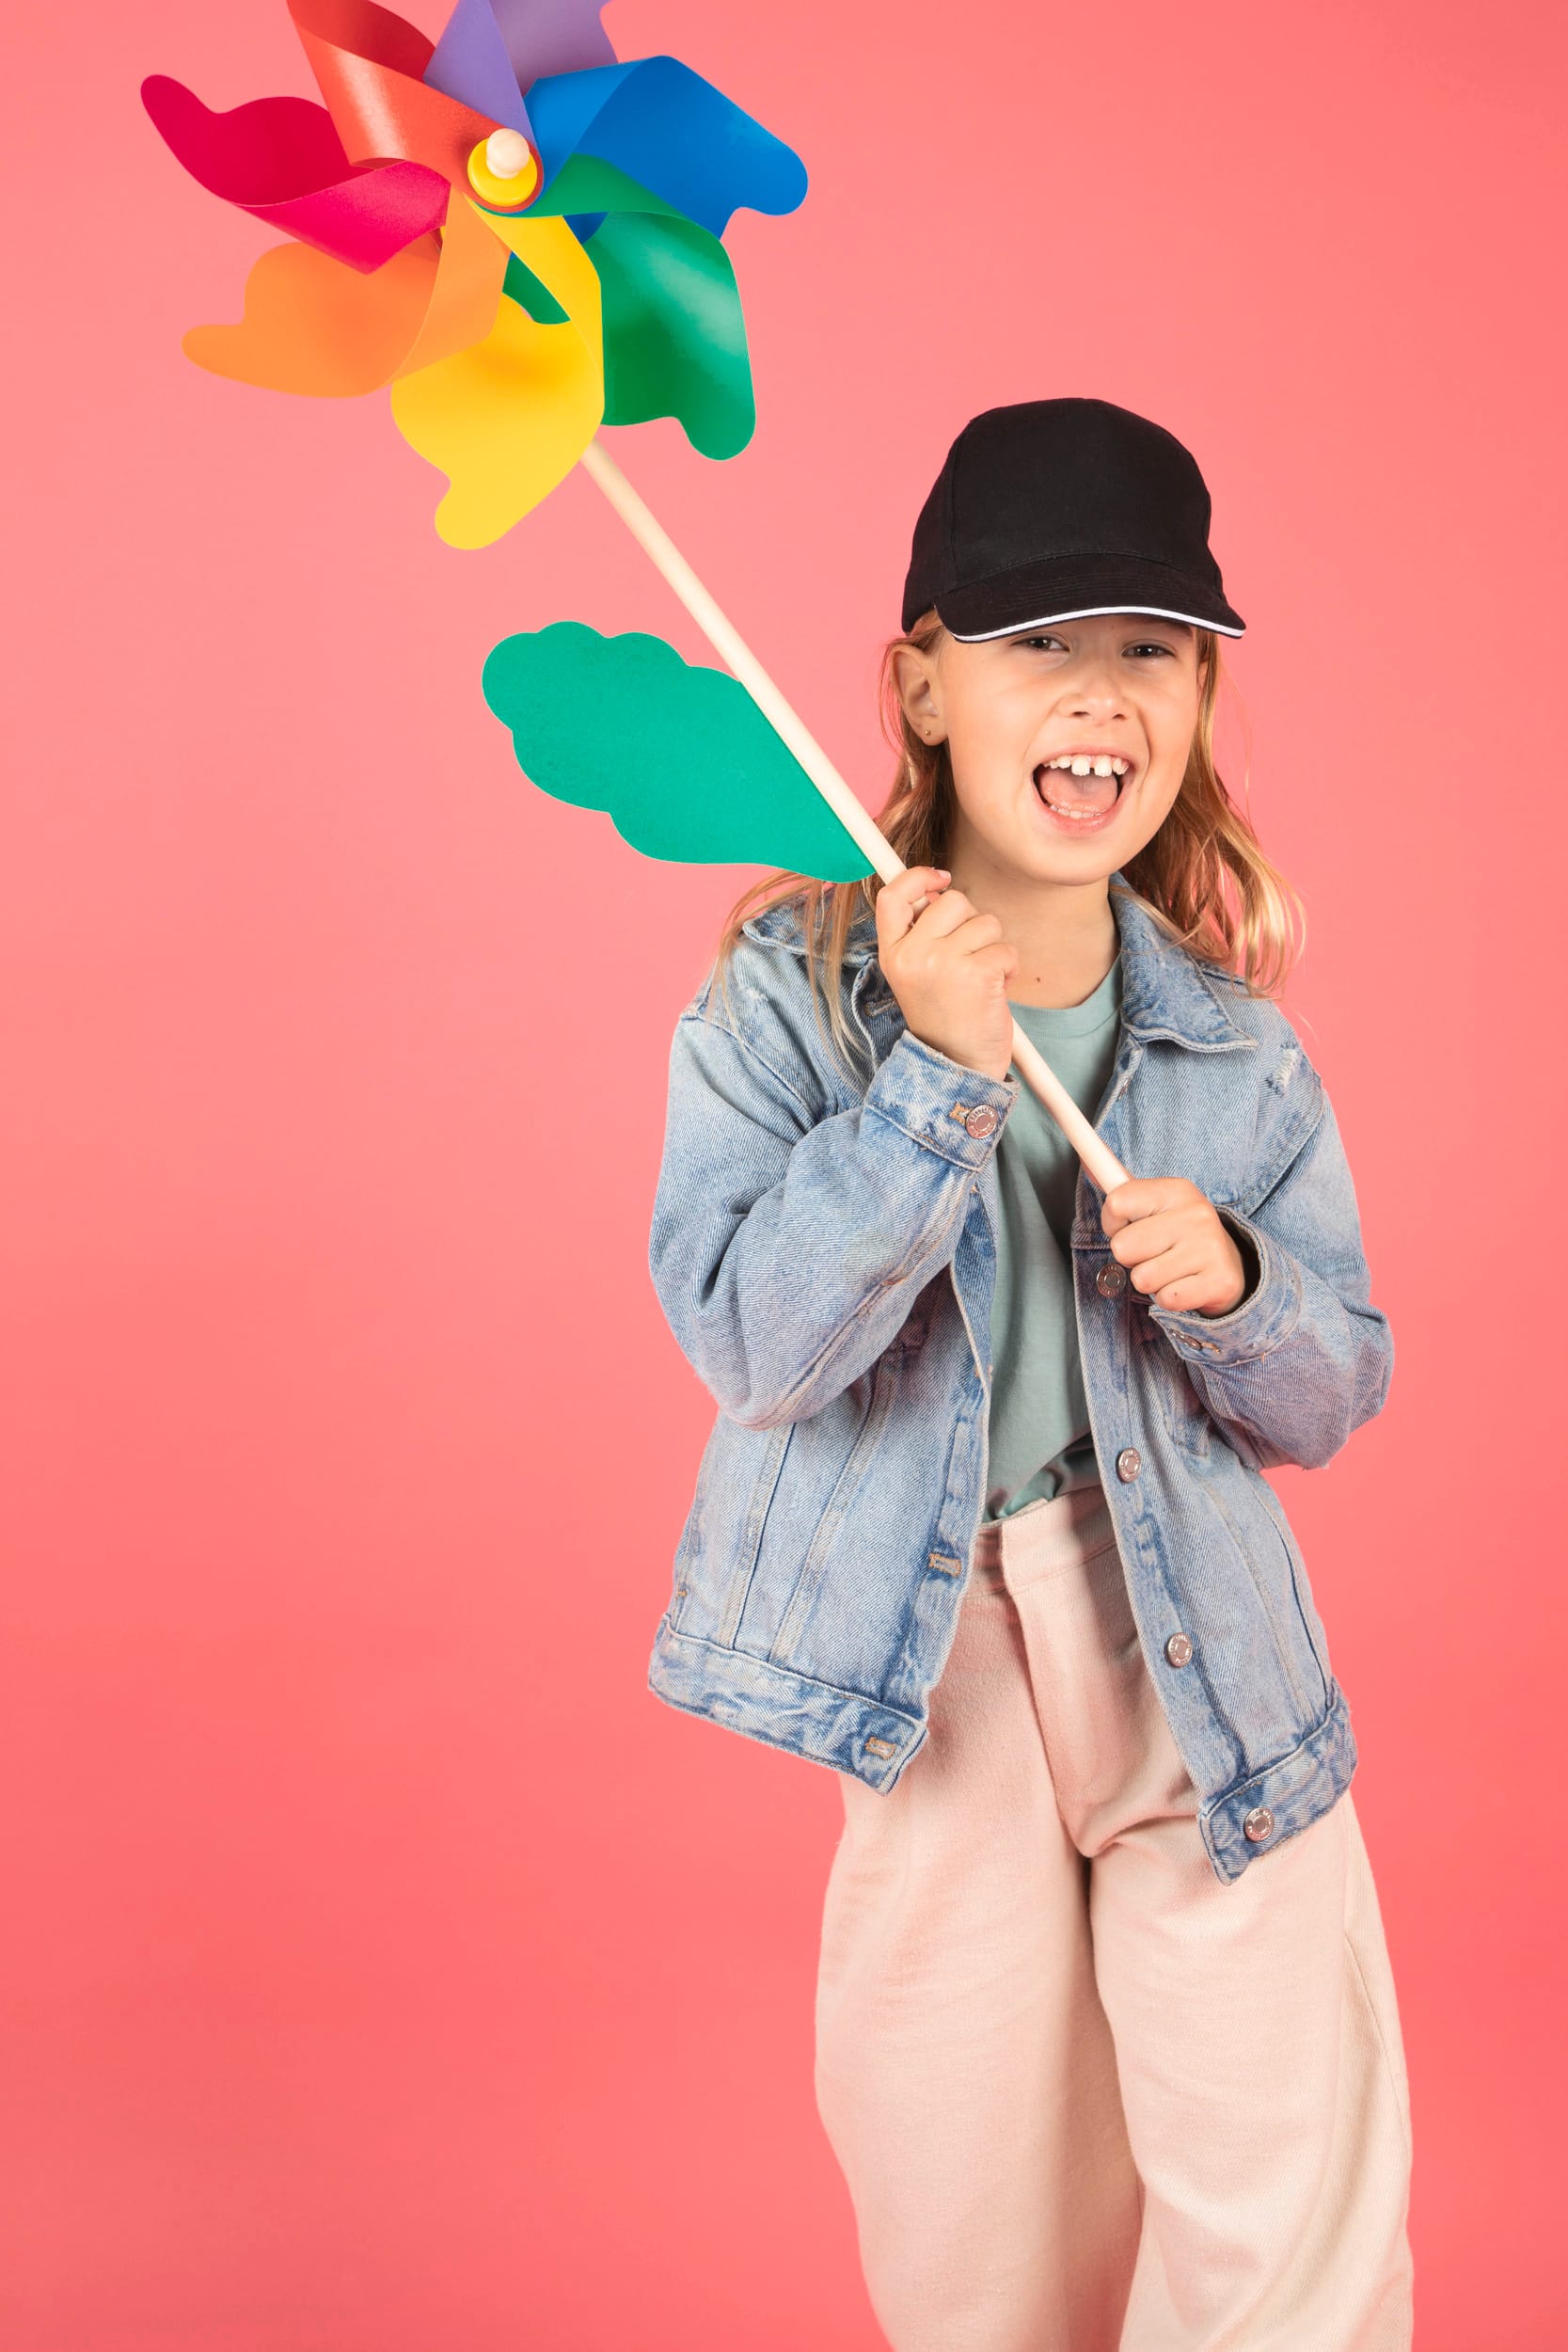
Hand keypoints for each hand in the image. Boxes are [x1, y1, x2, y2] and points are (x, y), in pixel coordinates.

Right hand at [875, 868, 1018, 1084]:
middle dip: (971, 923)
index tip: (940, 878)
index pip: (892, 895)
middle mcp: (913, 956)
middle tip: (969, 957)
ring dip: (993, 947)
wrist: (956, 1066)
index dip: (917, 877)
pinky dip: (1010, 967)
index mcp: (893, 954)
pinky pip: (1006, 947)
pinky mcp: (977, 974)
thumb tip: (940, 888)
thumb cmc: (944, 1018)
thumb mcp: (915, 974)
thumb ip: (921, 933)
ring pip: (985, 922)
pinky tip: (997, 989)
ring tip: (982, 978)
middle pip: (952, 900)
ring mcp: (943, 964)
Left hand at [1101, 1177, 1248, 1315]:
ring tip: (1171, 1269)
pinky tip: (1185, 1284)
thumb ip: (1120, 1188)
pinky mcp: (1219, 1282)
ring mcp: (1210, 1248)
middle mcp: (1196, 1214)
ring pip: (1142, 1278)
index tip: (1129, 1227)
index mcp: (1177, 1189)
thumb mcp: (1155, 1204)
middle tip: (1155, 1253)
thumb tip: (1085, 1161)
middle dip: (1131, 1258)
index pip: (1115, 1203)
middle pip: (1122, 1248)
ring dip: (1151, 1281)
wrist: (1230, 1265)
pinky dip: (1169, 1298)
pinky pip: (1166, 1299)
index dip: (1113, 1224)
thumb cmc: (1178, 1234)